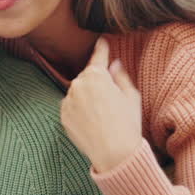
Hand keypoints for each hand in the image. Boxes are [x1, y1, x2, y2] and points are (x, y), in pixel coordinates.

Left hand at [60, 38, 144, 172]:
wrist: (114, 153)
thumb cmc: (127, 123)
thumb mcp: (131, 96)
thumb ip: (121, 77)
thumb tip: (114, 65)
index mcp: (96, 75)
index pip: (99, 57)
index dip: (101, 48)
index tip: (101, 40)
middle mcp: (78, 84)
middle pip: (88, 76)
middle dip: (97, 82)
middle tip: (111, 99)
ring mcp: (68, 100)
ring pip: (78, 92)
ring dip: (87, 96)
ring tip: (103, 115)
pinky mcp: (62, 116)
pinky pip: (71, 107)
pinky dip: (79, 110)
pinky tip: (92, 122)